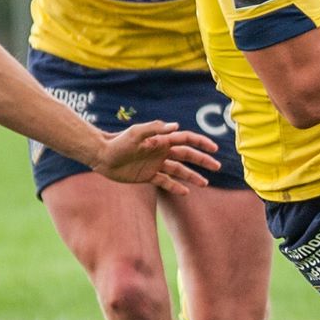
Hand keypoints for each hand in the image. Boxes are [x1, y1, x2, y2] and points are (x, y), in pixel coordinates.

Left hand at [91, 120, 220, 195]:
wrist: (102, 156)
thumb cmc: (118, 142)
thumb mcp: (135, 133)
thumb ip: (154, 130)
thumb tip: (176, 127)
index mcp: (161, 140)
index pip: (186, 140)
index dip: (201, 143)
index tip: (214, 148)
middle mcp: (161, 151)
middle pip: (187, 155)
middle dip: (203, 160)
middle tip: (217, 166)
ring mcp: (156, 164)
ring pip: (179, 170)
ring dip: (192, 176)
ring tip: (205, 183)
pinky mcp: (148, 176)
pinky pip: (165, 182)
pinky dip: (175, 187)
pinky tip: (185, 192)